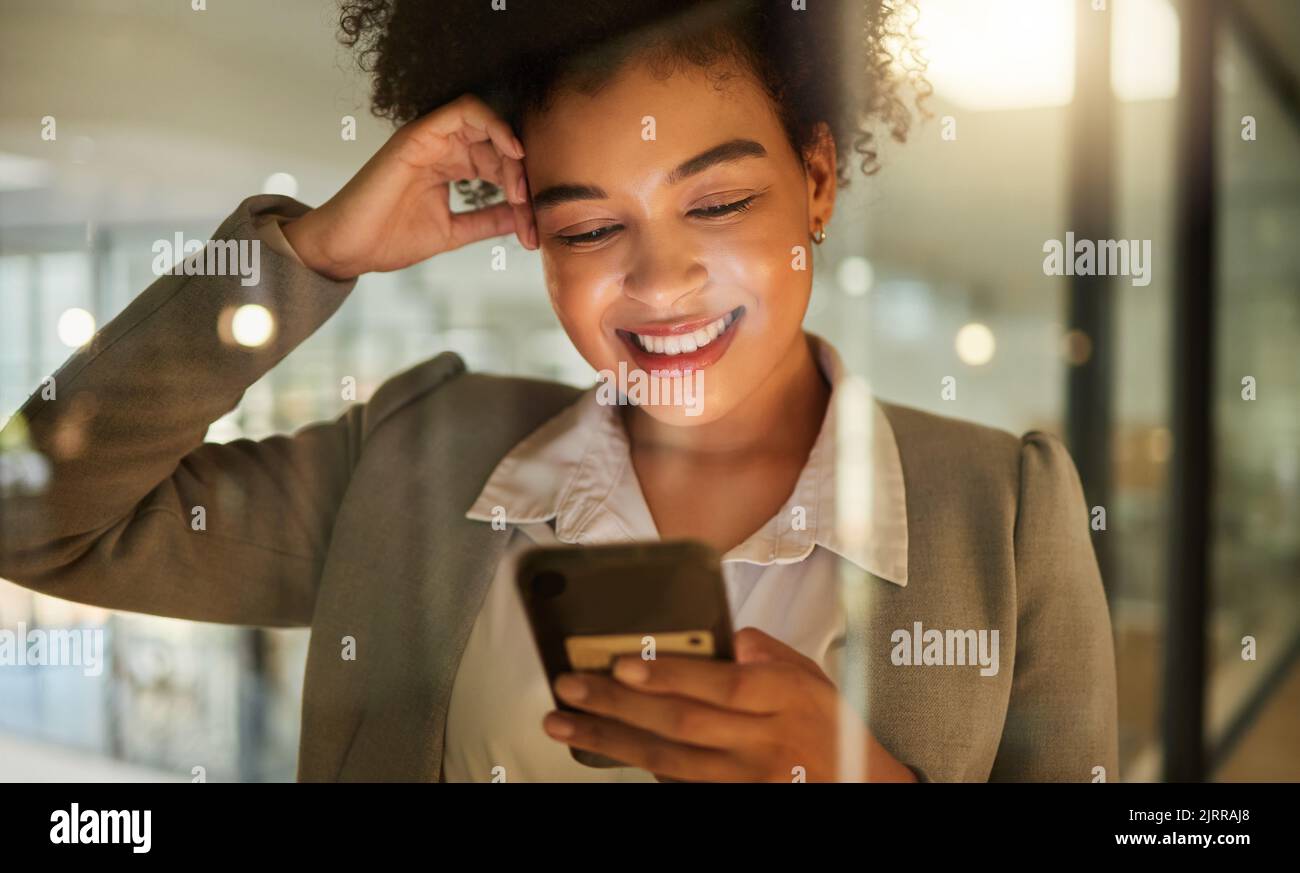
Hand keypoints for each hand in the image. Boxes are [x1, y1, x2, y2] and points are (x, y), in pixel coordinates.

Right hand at [282, 93, 536, 280]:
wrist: (349, 249)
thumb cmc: (388, 239)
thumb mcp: (453, 231)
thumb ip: (486, 220)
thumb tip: (522, 219)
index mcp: (450, 167)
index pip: (499, 163)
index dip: (522, 189)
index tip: (533, 224)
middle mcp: (442, 148)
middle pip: (498, 144)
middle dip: (522, 175)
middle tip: (530, 209)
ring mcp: (430, 139)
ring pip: (487, 124)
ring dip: (511, 152)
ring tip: (520, 190)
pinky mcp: (418, 135)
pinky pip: (464, 111)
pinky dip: (493, 125)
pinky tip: (512, 153)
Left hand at [542, 627, 918, 781]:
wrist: (860, 786)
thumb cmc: (828, 724)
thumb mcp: (809, 674)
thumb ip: (763, 651)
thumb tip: (722, 638)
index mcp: (784, 696)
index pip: (721, 685)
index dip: (670, 675)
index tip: (623, 663)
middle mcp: (764, 740)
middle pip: (682, 723)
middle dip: (619, 704)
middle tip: (571, 686)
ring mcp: (746, 778)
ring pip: (668, 759)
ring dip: (610, 739)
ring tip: (564, 720)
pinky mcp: (733, 798)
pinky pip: (677, 783)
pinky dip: (638, 765)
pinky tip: (603, 747)